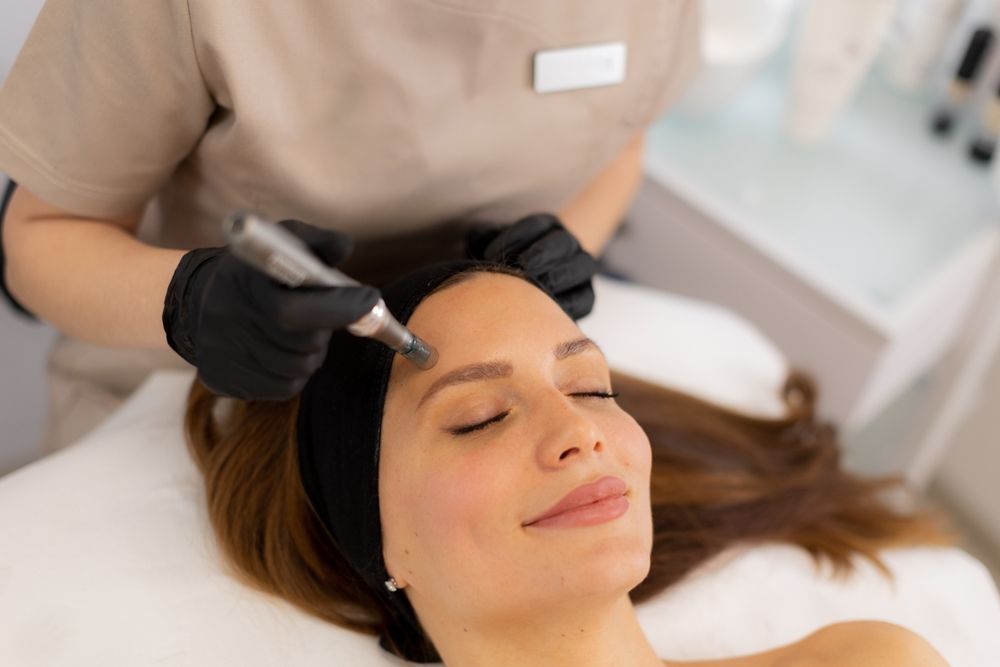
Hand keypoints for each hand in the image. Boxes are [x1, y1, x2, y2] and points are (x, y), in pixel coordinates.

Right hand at [162, 219, 379, 399]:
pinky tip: (280, 351)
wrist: (197, 300)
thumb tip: (345, 246)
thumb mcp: (282, 242)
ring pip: (298, 369)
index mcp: (246, 281)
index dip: (338, 309)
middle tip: (319, 317)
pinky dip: (292, 373)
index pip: (294, 310)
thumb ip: (317, 242)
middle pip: (304, 344)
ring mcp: (223, 353)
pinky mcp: (222, 380)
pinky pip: (283, 388)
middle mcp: (230, 319)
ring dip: (310, 352)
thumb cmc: (256, 272)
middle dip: (324, 331)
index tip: (369, 300)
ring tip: (297, 333)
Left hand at [465, 213, 597, 318]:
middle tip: (521, 267)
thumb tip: (475, 237)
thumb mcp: (493, 247)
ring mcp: (582, 269)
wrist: (527, 294)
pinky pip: (585, 298)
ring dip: (558, 276)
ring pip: (582, 266)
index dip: (514, 236)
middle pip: (562, 242)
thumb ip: (484, 239)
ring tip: (535, 289)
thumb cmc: (505, 266)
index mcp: (547, 227)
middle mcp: (569, 244)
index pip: (536, 224)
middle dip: (541, 253)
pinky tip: (547, 310)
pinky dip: (569, 304)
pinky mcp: (587, 296)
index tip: (489, 254)